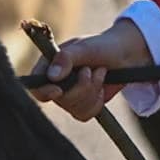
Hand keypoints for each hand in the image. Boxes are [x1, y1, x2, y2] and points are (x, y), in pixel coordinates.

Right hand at [29, 19, 151, 120]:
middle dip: (80, 87)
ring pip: (74, 108)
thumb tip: (52, 76)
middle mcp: (56, 82)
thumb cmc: (101, 46)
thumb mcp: (84, 48)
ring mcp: (69, 95)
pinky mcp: (83, 105)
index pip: (35, 85)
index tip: (58, 90)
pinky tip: (102, 87)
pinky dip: (97, 102)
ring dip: (91, 91)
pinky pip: (85, 114)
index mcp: (49, 65)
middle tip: (90, 70)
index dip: (44, 91)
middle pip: (58, 100)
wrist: (125, 54)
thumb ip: (66, 58)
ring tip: (100, 73)